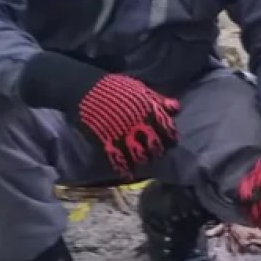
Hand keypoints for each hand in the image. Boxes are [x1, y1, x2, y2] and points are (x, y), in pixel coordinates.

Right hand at [18, 51, 179, 178]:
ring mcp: (122, 133)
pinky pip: (118, 159)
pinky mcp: (106, 141)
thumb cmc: (114, 87)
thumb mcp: (139, 89)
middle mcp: (138, 124)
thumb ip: (158, 100)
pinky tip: (128, 174)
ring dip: (143, 160)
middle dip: (158, 151)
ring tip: (144, 162)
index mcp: (148, 109)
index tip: (171, 141)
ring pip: (139, 154)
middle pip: (155, 144)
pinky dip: (124, 169)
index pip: (167, 128)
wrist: (84, 88)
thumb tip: (176, 108)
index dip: (171, 137)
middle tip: (158, 154)